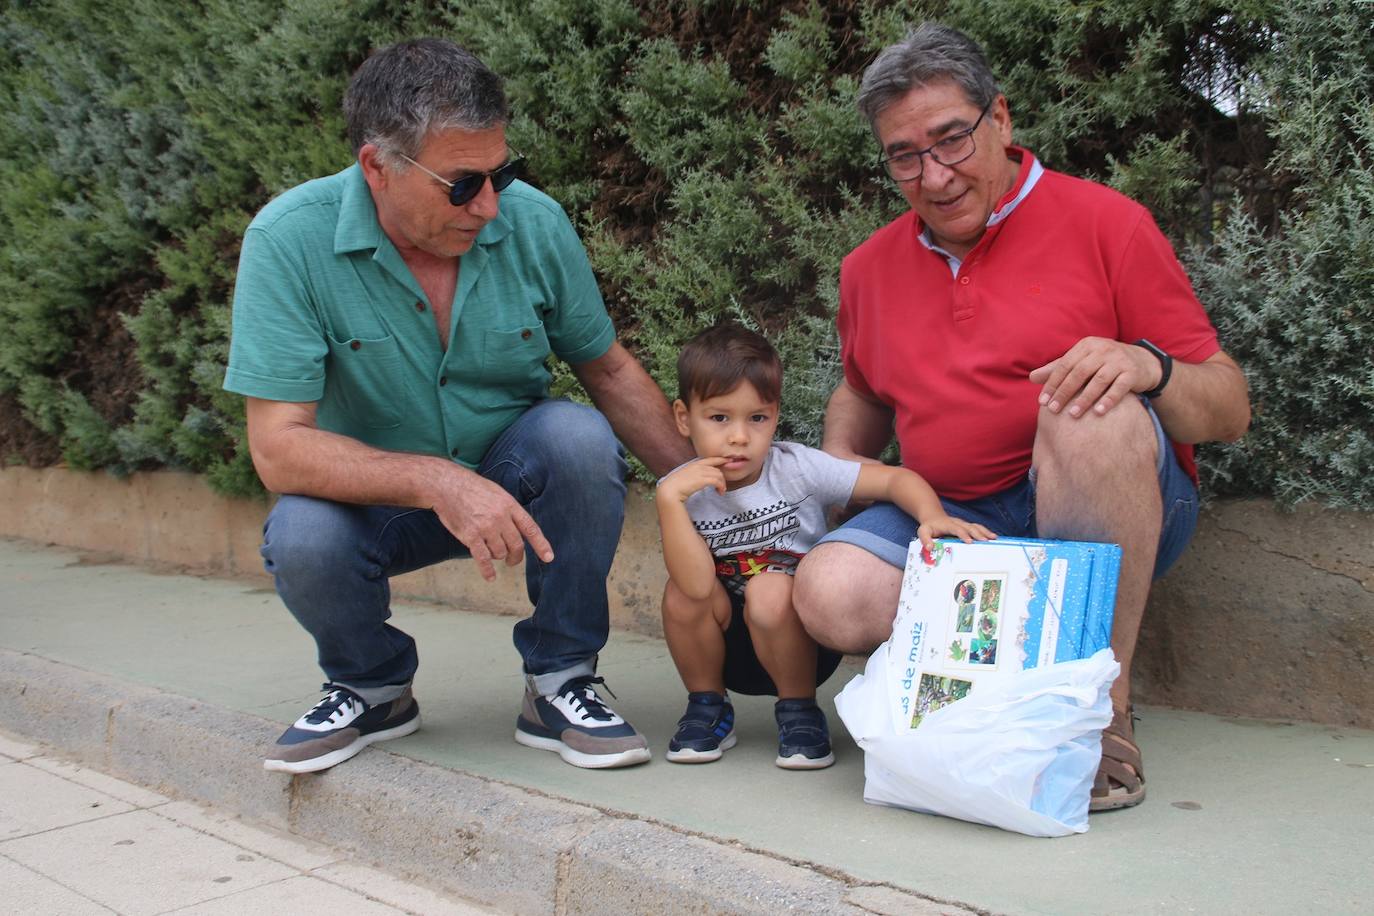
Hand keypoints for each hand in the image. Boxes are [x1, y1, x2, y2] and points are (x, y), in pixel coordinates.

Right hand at [430, 468, 553, 581]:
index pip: (531, 528)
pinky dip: (487, 570)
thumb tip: (518, 529)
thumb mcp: (497, 492)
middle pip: (516, 545)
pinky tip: (490, 577)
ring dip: (498, 556)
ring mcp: (486, 527)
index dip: (541, 545)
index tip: (549, 558)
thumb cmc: (472, 488)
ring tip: (491, 551)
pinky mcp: (471, 536)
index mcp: (510, 505)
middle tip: (513, 561)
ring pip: (500, 553)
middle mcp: (501, 517)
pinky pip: (483, 558)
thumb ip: (509, 510)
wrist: (447, 485)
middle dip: (516, 556)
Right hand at [657, 457, 727, 503]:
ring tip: (721, 491)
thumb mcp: (683, 477)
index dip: (720, 460)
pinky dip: (721, 487)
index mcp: (693, 464)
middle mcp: (698, 466)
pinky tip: (720, 492)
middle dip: (722, 478)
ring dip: (722, 484)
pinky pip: (717, 481)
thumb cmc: (673, 486)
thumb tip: (696, 480)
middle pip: (717, 469)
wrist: (669, 490)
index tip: (728, 461)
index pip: (710, 459)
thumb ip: (692, 475)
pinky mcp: (703, 480)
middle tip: (722, 486)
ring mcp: (701, 472)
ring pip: (719, 475)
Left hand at [915, 516, 995, 552]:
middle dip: (978, 534)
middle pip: (970, 527)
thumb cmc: (929, 526)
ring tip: (994, 538)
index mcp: (948, 525)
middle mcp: (958, 523)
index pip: (957, 529)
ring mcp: (963, 524)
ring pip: (976, 526)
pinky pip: (978, 528)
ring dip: (985, 532)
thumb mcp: (923, 531)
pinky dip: (986, 531)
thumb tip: (929, 548)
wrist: (933, 516)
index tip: (970, 542)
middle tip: (986, 541)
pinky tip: (993, 537)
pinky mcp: (967, 526)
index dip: (963, 535)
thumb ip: (925, 539)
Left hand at [1029, 337, 1161, 417]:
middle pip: (1079, 372)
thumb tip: (1031, 377)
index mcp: (1087, 345)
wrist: (1142, 362)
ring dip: (1085, 398)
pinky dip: (1108, 400)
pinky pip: (1120, 387)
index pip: (1064, 365)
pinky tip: (1098, 413)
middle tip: (1053, 410)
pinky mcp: (1133, 373)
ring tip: (1073, 415)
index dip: (1052, 383)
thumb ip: (1058, 369)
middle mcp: (1103, 350)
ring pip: (1098, 380)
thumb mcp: (1082, 361)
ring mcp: (1119, 360)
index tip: (1042, 402)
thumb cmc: (1104, 363)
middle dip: (1064, 392)